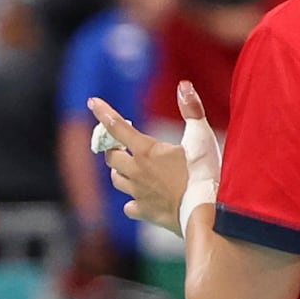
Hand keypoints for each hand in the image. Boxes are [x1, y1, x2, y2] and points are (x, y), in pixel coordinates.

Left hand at [83, 81, 209, 228]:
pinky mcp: (145, 212)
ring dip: (119, 171)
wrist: (207, 213)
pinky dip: (132, 201)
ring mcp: (139, 194)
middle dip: (113, 148)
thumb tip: (183, 85)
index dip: (104, 113)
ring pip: (117, 180)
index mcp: (147, 151)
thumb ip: (192, 110)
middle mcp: (137, 171)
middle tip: (121, 144)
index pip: (117, 127)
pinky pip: (129, 206)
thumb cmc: (206, 173)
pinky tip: (141, 199)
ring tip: (130, 168)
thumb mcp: (202, 136)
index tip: (92, 101)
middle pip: (111, 157)